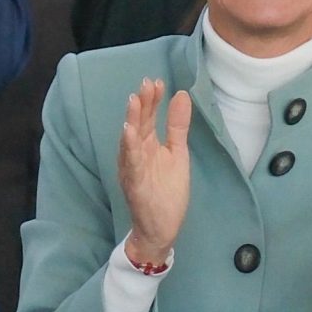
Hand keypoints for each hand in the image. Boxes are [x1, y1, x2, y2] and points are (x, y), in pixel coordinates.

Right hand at [117, 79, 192, 266]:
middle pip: (138, 124)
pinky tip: (129, 133)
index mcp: (147, 145)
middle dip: (142, 104)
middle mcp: (136, 154)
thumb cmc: (167, 191)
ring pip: (130, 142)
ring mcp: (133, 169)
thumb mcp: (177, 154)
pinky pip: (131, 165)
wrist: (161, 229)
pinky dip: (129, 149)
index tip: (158, 82)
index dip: (152, 100)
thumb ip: (177, 126)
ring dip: (132, 122)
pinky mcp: (134, 185)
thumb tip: (182, 95)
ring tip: (134, 101)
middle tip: (146, 83)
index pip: (148, 117)